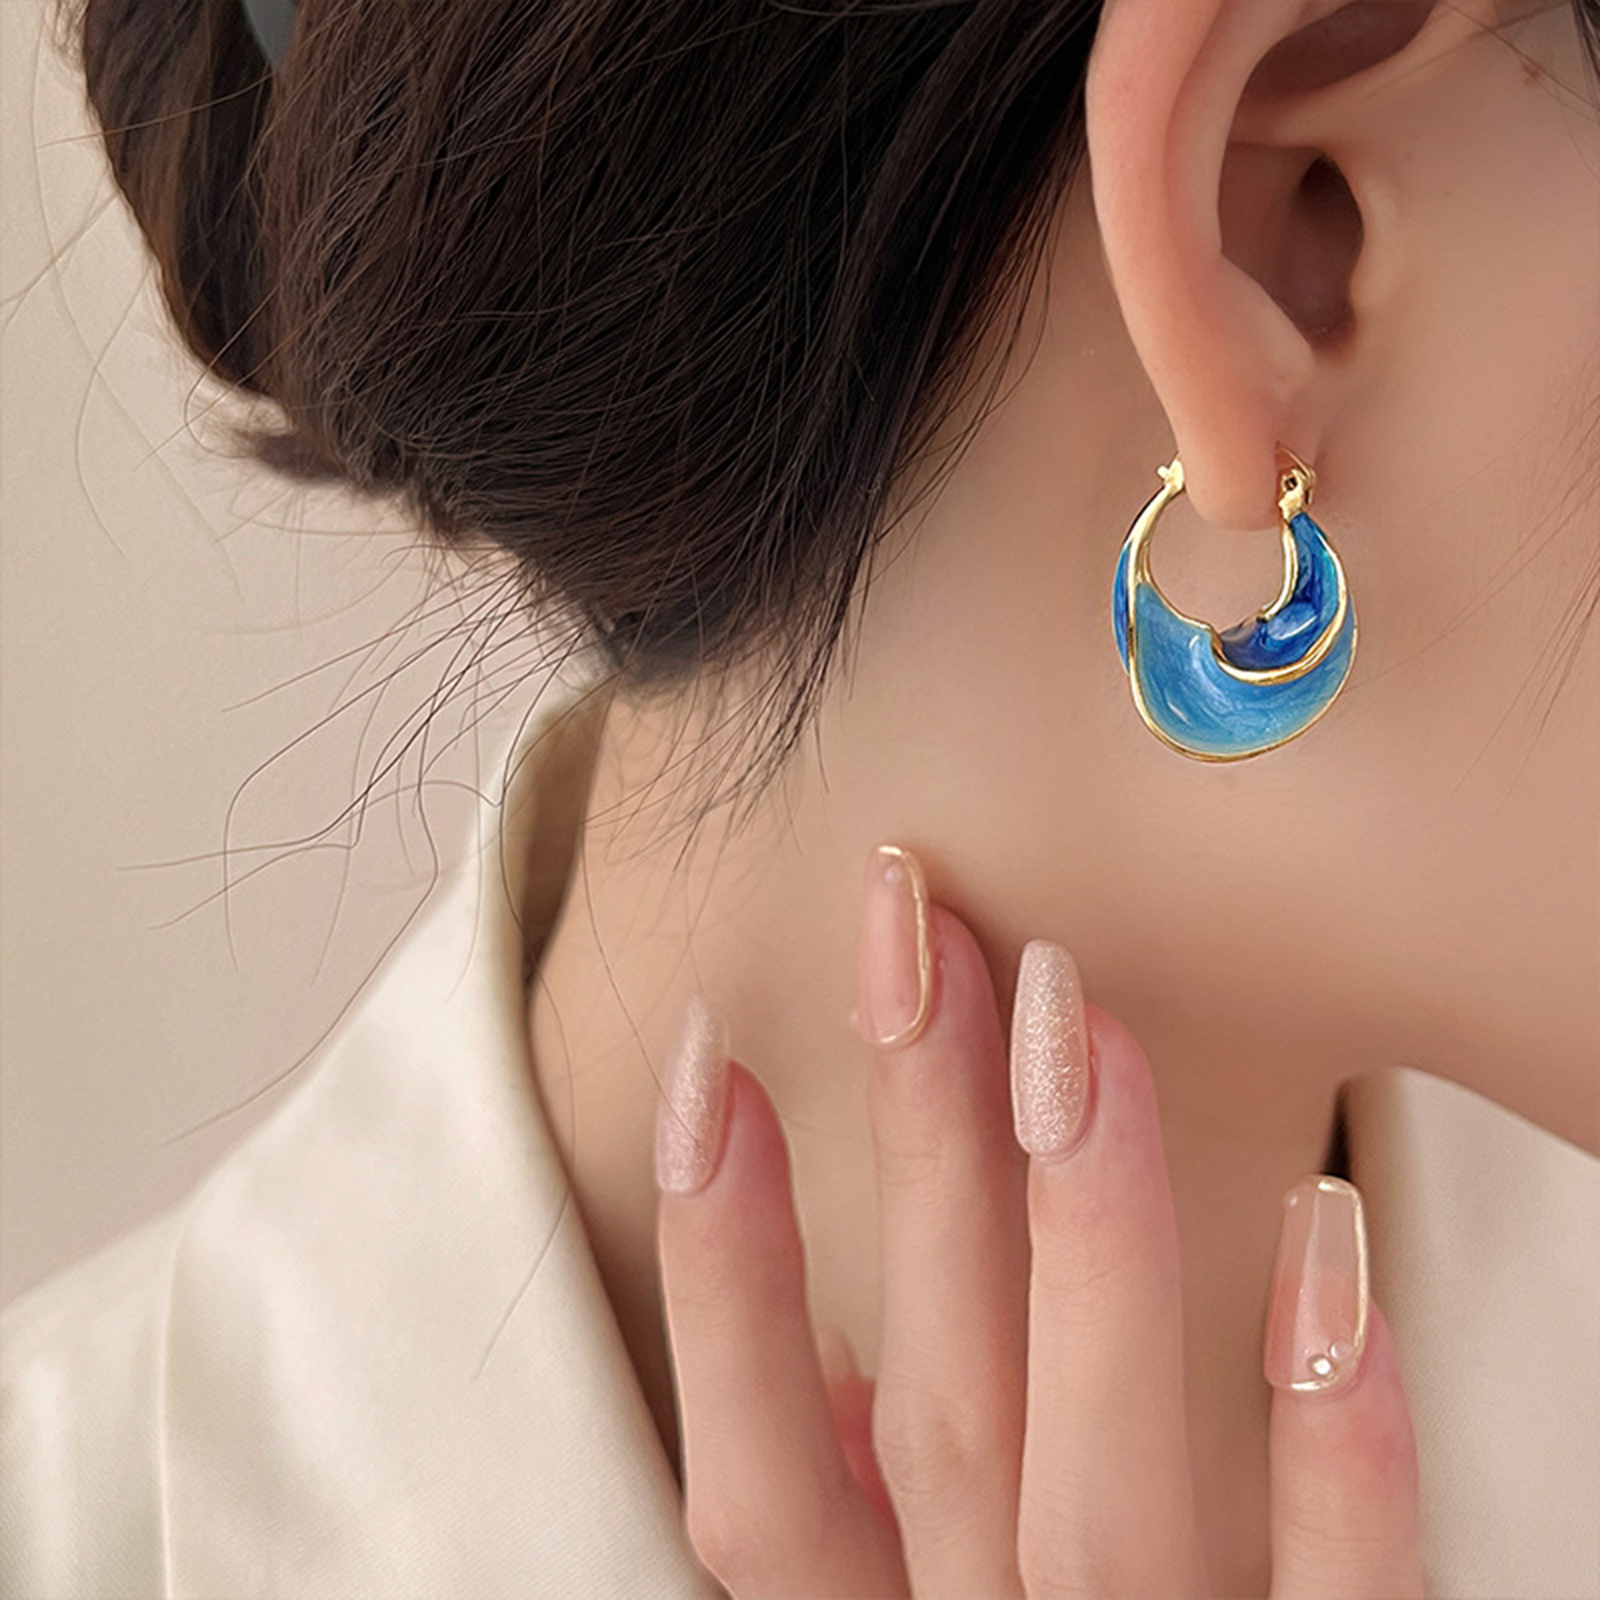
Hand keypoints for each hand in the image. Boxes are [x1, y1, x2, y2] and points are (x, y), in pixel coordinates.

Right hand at [654, 843, 1422, 1597]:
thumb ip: (840, 1521)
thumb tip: (808, 1341)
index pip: (753, 1475)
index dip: (719, 1268)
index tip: (717, 1060)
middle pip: (934, 1403)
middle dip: (914, 1150)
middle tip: (918, 930)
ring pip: (1102, 1479)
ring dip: (1089, 1236)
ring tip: (1078, 1017)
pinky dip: (1332, 1444)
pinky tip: (1334, 1245)